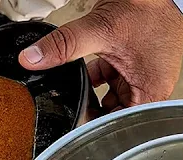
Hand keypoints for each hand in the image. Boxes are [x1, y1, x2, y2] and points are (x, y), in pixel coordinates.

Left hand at [18, 0, 182, 112]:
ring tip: (77, 86)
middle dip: (92, 108)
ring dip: (93, 91)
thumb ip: (64, 45)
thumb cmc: (147, 8)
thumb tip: (32, 58)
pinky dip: (98, 77)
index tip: (73, 122)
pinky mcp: (135, 64)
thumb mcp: (99, 30)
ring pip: (111, 97)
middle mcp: (151, 88)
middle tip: (70, 104)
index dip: (94, 125)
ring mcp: (143, 76)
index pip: (119, 124)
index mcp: (151, 91)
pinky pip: (112, 79)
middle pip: (115, 113)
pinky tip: (84, 72)